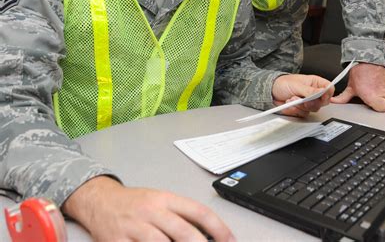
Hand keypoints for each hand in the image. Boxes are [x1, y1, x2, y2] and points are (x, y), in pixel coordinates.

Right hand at [63, 176, 234, 241]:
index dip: (218, 228)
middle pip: (183, 231)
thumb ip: (180, 216)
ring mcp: (134, 227)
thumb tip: (208, 235)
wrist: (100, 200)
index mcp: (166, 199)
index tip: (231, 241)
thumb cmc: (135, 203)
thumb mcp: (159, 202)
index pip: (198, 211)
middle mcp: (152, 211)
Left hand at [271, 74, 333, 117]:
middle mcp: (313, 93)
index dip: (327, 94)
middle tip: (304, 100)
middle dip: (312, 102)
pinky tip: (290, 104)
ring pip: (313, 109)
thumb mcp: (297, 85)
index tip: (321, 96)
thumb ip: (310, 90)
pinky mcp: (302, 109)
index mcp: (315, 83)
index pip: (329, 89)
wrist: (271, 92)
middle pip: (323, 102)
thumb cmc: (283, 83)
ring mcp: (308, 102)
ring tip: (292, 99)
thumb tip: (323, 91)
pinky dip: (296, 110)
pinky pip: (304, 114)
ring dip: (301, 106)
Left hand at [331, 62, 384, 111]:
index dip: (379, 109)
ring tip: (379, 96)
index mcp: (371, 96)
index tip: (374, 106)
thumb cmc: (359, 73)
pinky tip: (379, 89)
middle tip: (378, 102)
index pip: (383, 108)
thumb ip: (343, 98)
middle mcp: (381, 92)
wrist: (366, 59)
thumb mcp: (350, 87)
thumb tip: (334, 102)